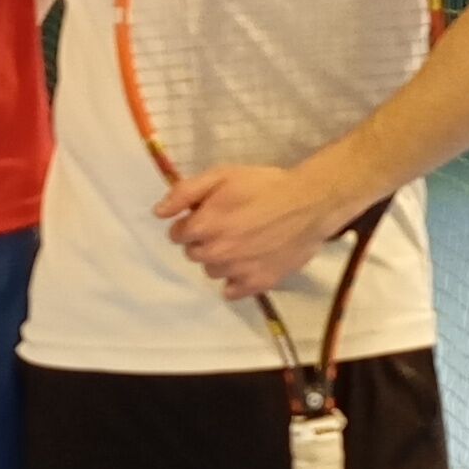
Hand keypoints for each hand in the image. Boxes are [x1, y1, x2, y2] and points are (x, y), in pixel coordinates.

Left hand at [157, 161, 348, 301]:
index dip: (190, 222)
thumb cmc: (264, 185)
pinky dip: (235, 281)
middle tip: (227, 225)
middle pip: (193, 254)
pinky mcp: (258, 283)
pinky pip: (232, 292)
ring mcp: (236, 272)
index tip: (207, 214)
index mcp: (203, 227)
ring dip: (220, 259)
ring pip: (212, 272)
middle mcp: (215, 254)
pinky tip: (247, 265)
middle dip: (203, 240)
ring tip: (241, 242)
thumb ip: (185, 193)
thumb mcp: (221, 175)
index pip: (176, 234)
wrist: (309, 203)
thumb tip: (158, 212)